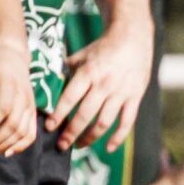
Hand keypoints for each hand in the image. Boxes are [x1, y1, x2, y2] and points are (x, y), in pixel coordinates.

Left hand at [0, 40, 36, 158]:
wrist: (14, 58)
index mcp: (10, 84)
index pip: (4, 108)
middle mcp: (24, 97)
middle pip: (14, 124)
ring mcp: (31, 106)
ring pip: (23, 132)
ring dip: (5, 146)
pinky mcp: (33, 113)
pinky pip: (31, 134)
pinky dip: (21, 146)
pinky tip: (6, 152)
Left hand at [49, 25, 153, 151]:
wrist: (133, 36)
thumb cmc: (102, 47)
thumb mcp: (81, 55)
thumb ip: (67, 71)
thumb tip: (50, 85)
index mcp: (88, 72)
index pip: (70, 98)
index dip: (58, 115)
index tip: (49, 127)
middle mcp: (104, 84)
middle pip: (85, 115)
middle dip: (71, 132)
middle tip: (61, 145)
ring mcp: (120, 93)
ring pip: (104, 122)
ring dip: (90, 138)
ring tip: (79, 146)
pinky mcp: (134, 97)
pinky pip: (126, 122)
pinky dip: (117, 138)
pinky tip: (108, 148)